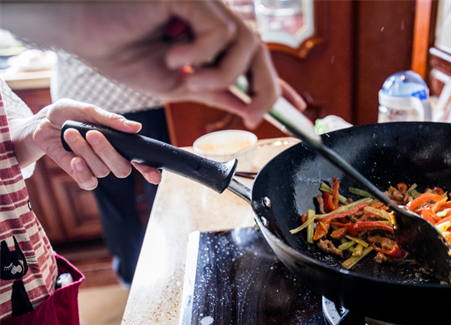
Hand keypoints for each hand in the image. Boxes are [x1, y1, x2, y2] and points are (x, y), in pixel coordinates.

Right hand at [2, 1, 291, 127]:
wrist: (82, 32)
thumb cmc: (122, 51)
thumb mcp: (176, 85)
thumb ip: (213, 92)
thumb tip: (245, 107)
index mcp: (209, 40)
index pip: (253, 62)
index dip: (277, 85)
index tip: (296, 110)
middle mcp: (212, 20)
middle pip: (260, 51)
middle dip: (265, 88)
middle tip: (253, 115)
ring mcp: (204, 5)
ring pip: (245, 42)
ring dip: (222, 75)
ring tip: (190, 82)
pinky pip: (219, 32)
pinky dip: (200, 54)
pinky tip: (172, 54)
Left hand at [10, 99, 161, 189]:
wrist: (41, 123)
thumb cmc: (68, 114)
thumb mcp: (89, 110)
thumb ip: (112, 120)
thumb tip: (136, 127)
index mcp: (120, 143)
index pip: (142, 160)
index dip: (151, 170)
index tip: (155, 177)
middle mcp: (112, 158)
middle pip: (123, 168)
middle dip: (107, 151)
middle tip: (92, 133)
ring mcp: (97, 167)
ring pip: (102, 170)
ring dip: (86, 151)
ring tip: (71, 134)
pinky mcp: (80, 174)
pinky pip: (89, 182)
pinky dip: (81, 170)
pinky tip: (73, 158)